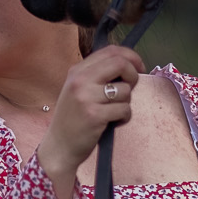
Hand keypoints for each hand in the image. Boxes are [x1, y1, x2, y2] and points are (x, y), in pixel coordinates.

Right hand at [38, 45, 144, 198]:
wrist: (58, 147)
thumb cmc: (73, 119)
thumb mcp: (78, 90)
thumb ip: (97, 75)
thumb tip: (129, 64)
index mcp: (77, 71)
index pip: (110, 51)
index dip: (130, 57)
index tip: (138, 67)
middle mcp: (80, 81)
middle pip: (120, 63)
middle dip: (133, 75)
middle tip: (131, 87)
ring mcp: (86, 98)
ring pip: (125, 90)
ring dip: (126, 102)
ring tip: (114, 111)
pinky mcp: (94, 116)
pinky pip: (124, 109)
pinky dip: (124, 117)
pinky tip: (113, 122)